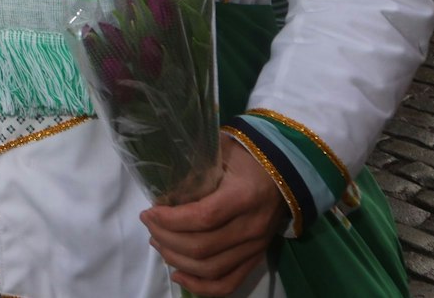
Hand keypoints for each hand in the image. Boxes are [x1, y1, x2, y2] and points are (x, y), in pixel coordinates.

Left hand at [142, 136, 288, 296]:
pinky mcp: (256, 258)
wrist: (284, 174)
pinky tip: (179, 274)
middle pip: (202, 247)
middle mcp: (252, 226)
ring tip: (158, 243)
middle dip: (166, 238)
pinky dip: (200, 286)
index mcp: (244, 196)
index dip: (170, 220)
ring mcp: (256, 246)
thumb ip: (194, 164)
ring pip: (210, 268)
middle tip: (149, 225)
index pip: (202, 217)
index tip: (149, 212)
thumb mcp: (221, 149)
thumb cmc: (247, 158)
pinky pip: (229, 283)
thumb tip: (160, 182)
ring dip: (177, 259)